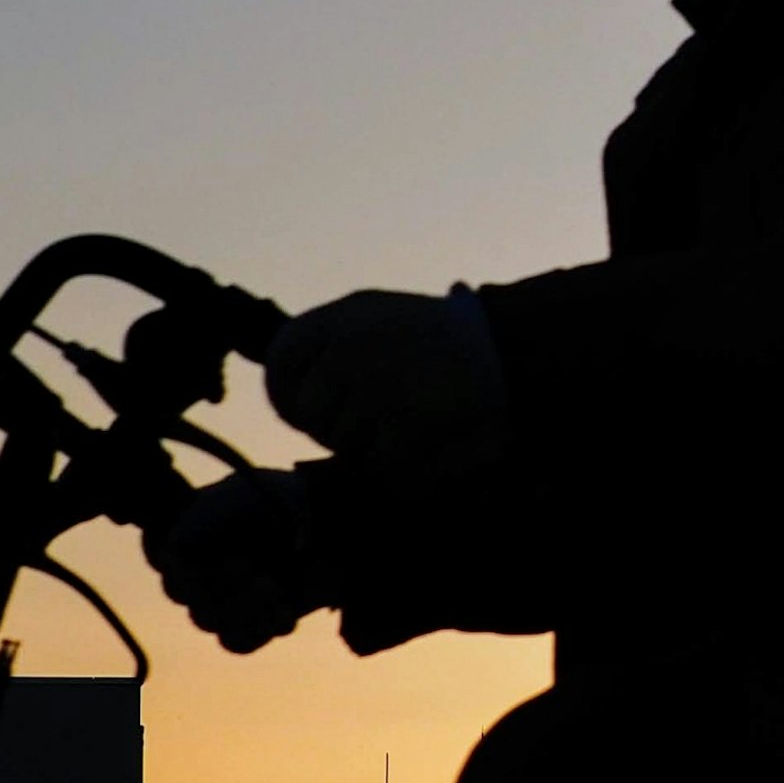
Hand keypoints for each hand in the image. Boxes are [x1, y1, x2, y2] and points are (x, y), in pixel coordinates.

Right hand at [147, 464, 333, 654]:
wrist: (339, 524)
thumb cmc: (289, 501)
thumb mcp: (246, 497)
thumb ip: (205, 519)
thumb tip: (172, 553)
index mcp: (192, 527)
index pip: (155, 548)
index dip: (166, 554)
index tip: (190, 550)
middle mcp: (202, 565)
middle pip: (180, 591)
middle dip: (213, 581)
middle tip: (248, 566)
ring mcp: (225, 597)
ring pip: (207, 620)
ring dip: (240, 607)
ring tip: (274, 588)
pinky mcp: (253, 622)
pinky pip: (238, 642)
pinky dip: (259, 628)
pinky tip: (284, 611)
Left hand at [264, 286, 506, 468]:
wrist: (505, 348)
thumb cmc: (433, 337)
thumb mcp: (372, 317)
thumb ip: (323, 345)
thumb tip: (278, 386)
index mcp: (340, 317)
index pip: (280, 365)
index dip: (290, 397)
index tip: (315, 408)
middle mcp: (352, 347)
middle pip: (312, 415)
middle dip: (337, 428)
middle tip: (375, 418)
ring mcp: (379, 384)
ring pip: (344, 444)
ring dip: (370, 446)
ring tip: (407, 420)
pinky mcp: (408, 422)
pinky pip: (379, 465)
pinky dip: (401, 463)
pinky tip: (424, 439)